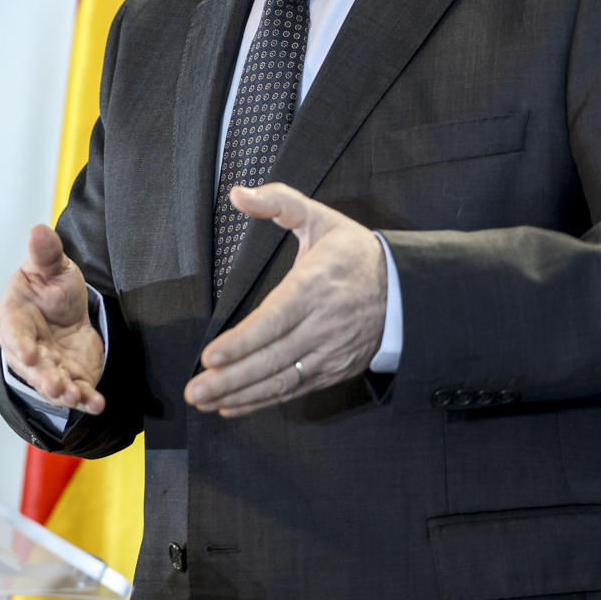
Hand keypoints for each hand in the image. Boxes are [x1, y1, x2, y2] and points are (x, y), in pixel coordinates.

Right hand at [0, 224, 106, 414]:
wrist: (68, 310)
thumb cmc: (50, 287)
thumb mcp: (50, 267)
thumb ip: (45, 253)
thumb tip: (39, 229)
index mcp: (16, 319)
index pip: (14, 334)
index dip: (20, 345)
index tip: (29, 352)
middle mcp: (29, 348)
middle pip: (33, 367)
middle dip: (43, 378)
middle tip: (55, 385)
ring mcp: (50, 366)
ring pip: (53, 384)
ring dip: (64, 393)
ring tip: (75, 396)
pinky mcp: (72, 377)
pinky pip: (78, 392)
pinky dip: (87, 401)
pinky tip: (97, 404)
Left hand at [185, 183, 385, 415]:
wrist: (405, 289)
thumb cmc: (354, 253)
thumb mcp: (320, 218)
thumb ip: (278, 202)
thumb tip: (238, 194)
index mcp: (315, 287)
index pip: (274, 320)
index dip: (243, 341)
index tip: (210, 356)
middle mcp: (323, 325)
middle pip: (272, 358)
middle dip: (230, 378)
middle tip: (194, 391)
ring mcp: (330, 352)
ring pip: (282, 380)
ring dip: (240, 394)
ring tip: (204, 401)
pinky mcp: (334, 370)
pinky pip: (295, 390)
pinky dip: (263, 401)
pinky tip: (233, 405)